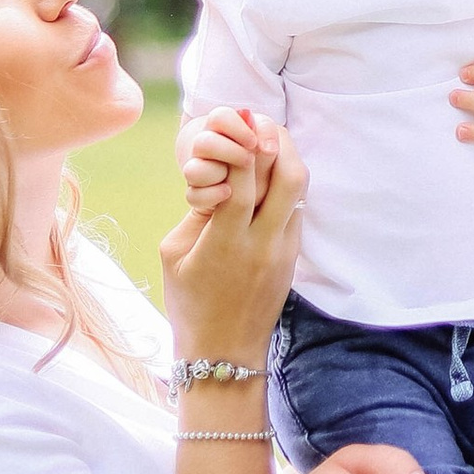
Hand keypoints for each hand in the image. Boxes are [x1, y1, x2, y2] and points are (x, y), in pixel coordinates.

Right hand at [160, 111, 301, 361]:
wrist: (224, 352)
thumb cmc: (189, 303)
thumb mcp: (174, 254)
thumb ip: (196, 211)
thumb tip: (219, 174)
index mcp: (226, 243)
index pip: (243, 180)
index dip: (245, 145)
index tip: (241, 120)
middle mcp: (263, 243)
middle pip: (288, 177)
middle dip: (278, 140)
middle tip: (262, 121)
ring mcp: (284, 250)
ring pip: (299, 190)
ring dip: (287, 158)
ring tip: (269, 139)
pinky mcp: (294, 256)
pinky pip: (296, 207)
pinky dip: (287, 183)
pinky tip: (271, 172)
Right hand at [180, 104, 266, 212]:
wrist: (244, 172)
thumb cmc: (260, 151)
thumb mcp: (265, 138)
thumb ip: (267, 133)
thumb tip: (269, 148)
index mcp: (217, 126)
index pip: (220, 117)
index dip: (238, 128)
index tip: (254, 142)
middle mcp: (202, 148)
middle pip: (203, 143)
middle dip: (231, 152)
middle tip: (249, 159)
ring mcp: (197, 173)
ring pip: (193, 172)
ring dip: (218, 174)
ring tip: (238, 178)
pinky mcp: (197, 196)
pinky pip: (193, 197)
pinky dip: (211, 196)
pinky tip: (228, 192)